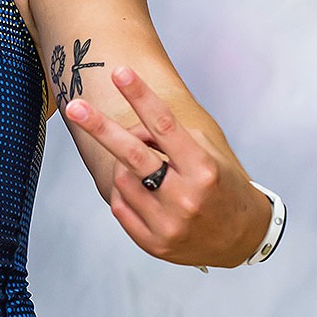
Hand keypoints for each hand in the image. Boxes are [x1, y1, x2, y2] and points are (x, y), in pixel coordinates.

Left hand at [62, 64, 260, 267]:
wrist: (242, 238)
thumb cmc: (223, 186)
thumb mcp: (209, 154)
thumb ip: (172, 139)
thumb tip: (130, 130)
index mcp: (203, 168)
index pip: (165, 125)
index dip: (140, 96)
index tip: (119, 72)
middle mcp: (185, 197)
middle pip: (132, 155)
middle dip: (99, 127)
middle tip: (74, 106)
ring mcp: (168, 224)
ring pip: (122, 178)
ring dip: (126, 166)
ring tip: (148, 170)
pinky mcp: (154, 244)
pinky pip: (120, 205)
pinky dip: (126, 192)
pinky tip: (145, 192)